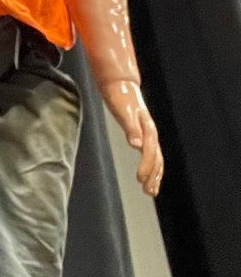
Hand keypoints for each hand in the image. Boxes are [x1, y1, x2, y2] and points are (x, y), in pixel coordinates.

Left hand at [102, 79, 162, 196]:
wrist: (120, 85)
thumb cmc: (120, 97)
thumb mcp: (123, 112)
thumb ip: (131, 128)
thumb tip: (136, 145)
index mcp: (147, 127)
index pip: (150, 150)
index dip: (146, 165)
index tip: (140, 179)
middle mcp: (150, 132)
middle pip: (157, 157)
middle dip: (153, 175)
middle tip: (147, 191)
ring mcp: (148, 134)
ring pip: (157, 158)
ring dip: (155, 175)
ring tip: (150, 191)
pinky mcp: (143, 134)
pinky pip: (151, 154)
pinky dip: (151, 167)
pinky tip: (147, 177)